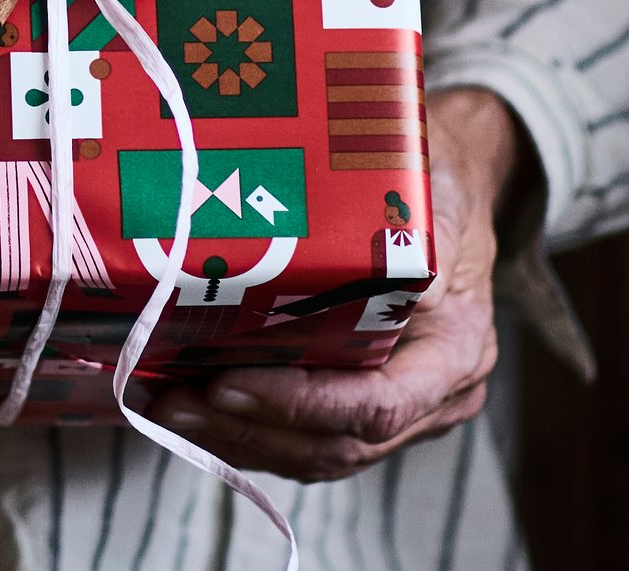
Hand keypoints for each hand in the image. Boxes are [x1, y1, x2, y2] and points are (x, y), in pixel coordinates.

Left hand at [149, 87, 522, 481]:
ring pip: (317, 450)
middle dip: (249, 429)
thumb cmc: (439, 179)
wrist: (458, 184)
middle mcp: (437, 393)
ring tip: (169, 406)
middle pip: (336, 442)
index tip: (227, 384)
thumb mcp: (425, 184)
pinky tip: (198, 403)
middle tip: (173, 402)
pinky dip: (254, 426)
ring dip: (240, 436)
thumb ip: (386, 215)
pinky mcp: (371, 397)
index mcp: (456, 349)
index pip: (375, 406)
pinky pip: (312, 434)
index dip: (298, 405)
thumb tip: (317, 230)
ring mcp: (407, 406)